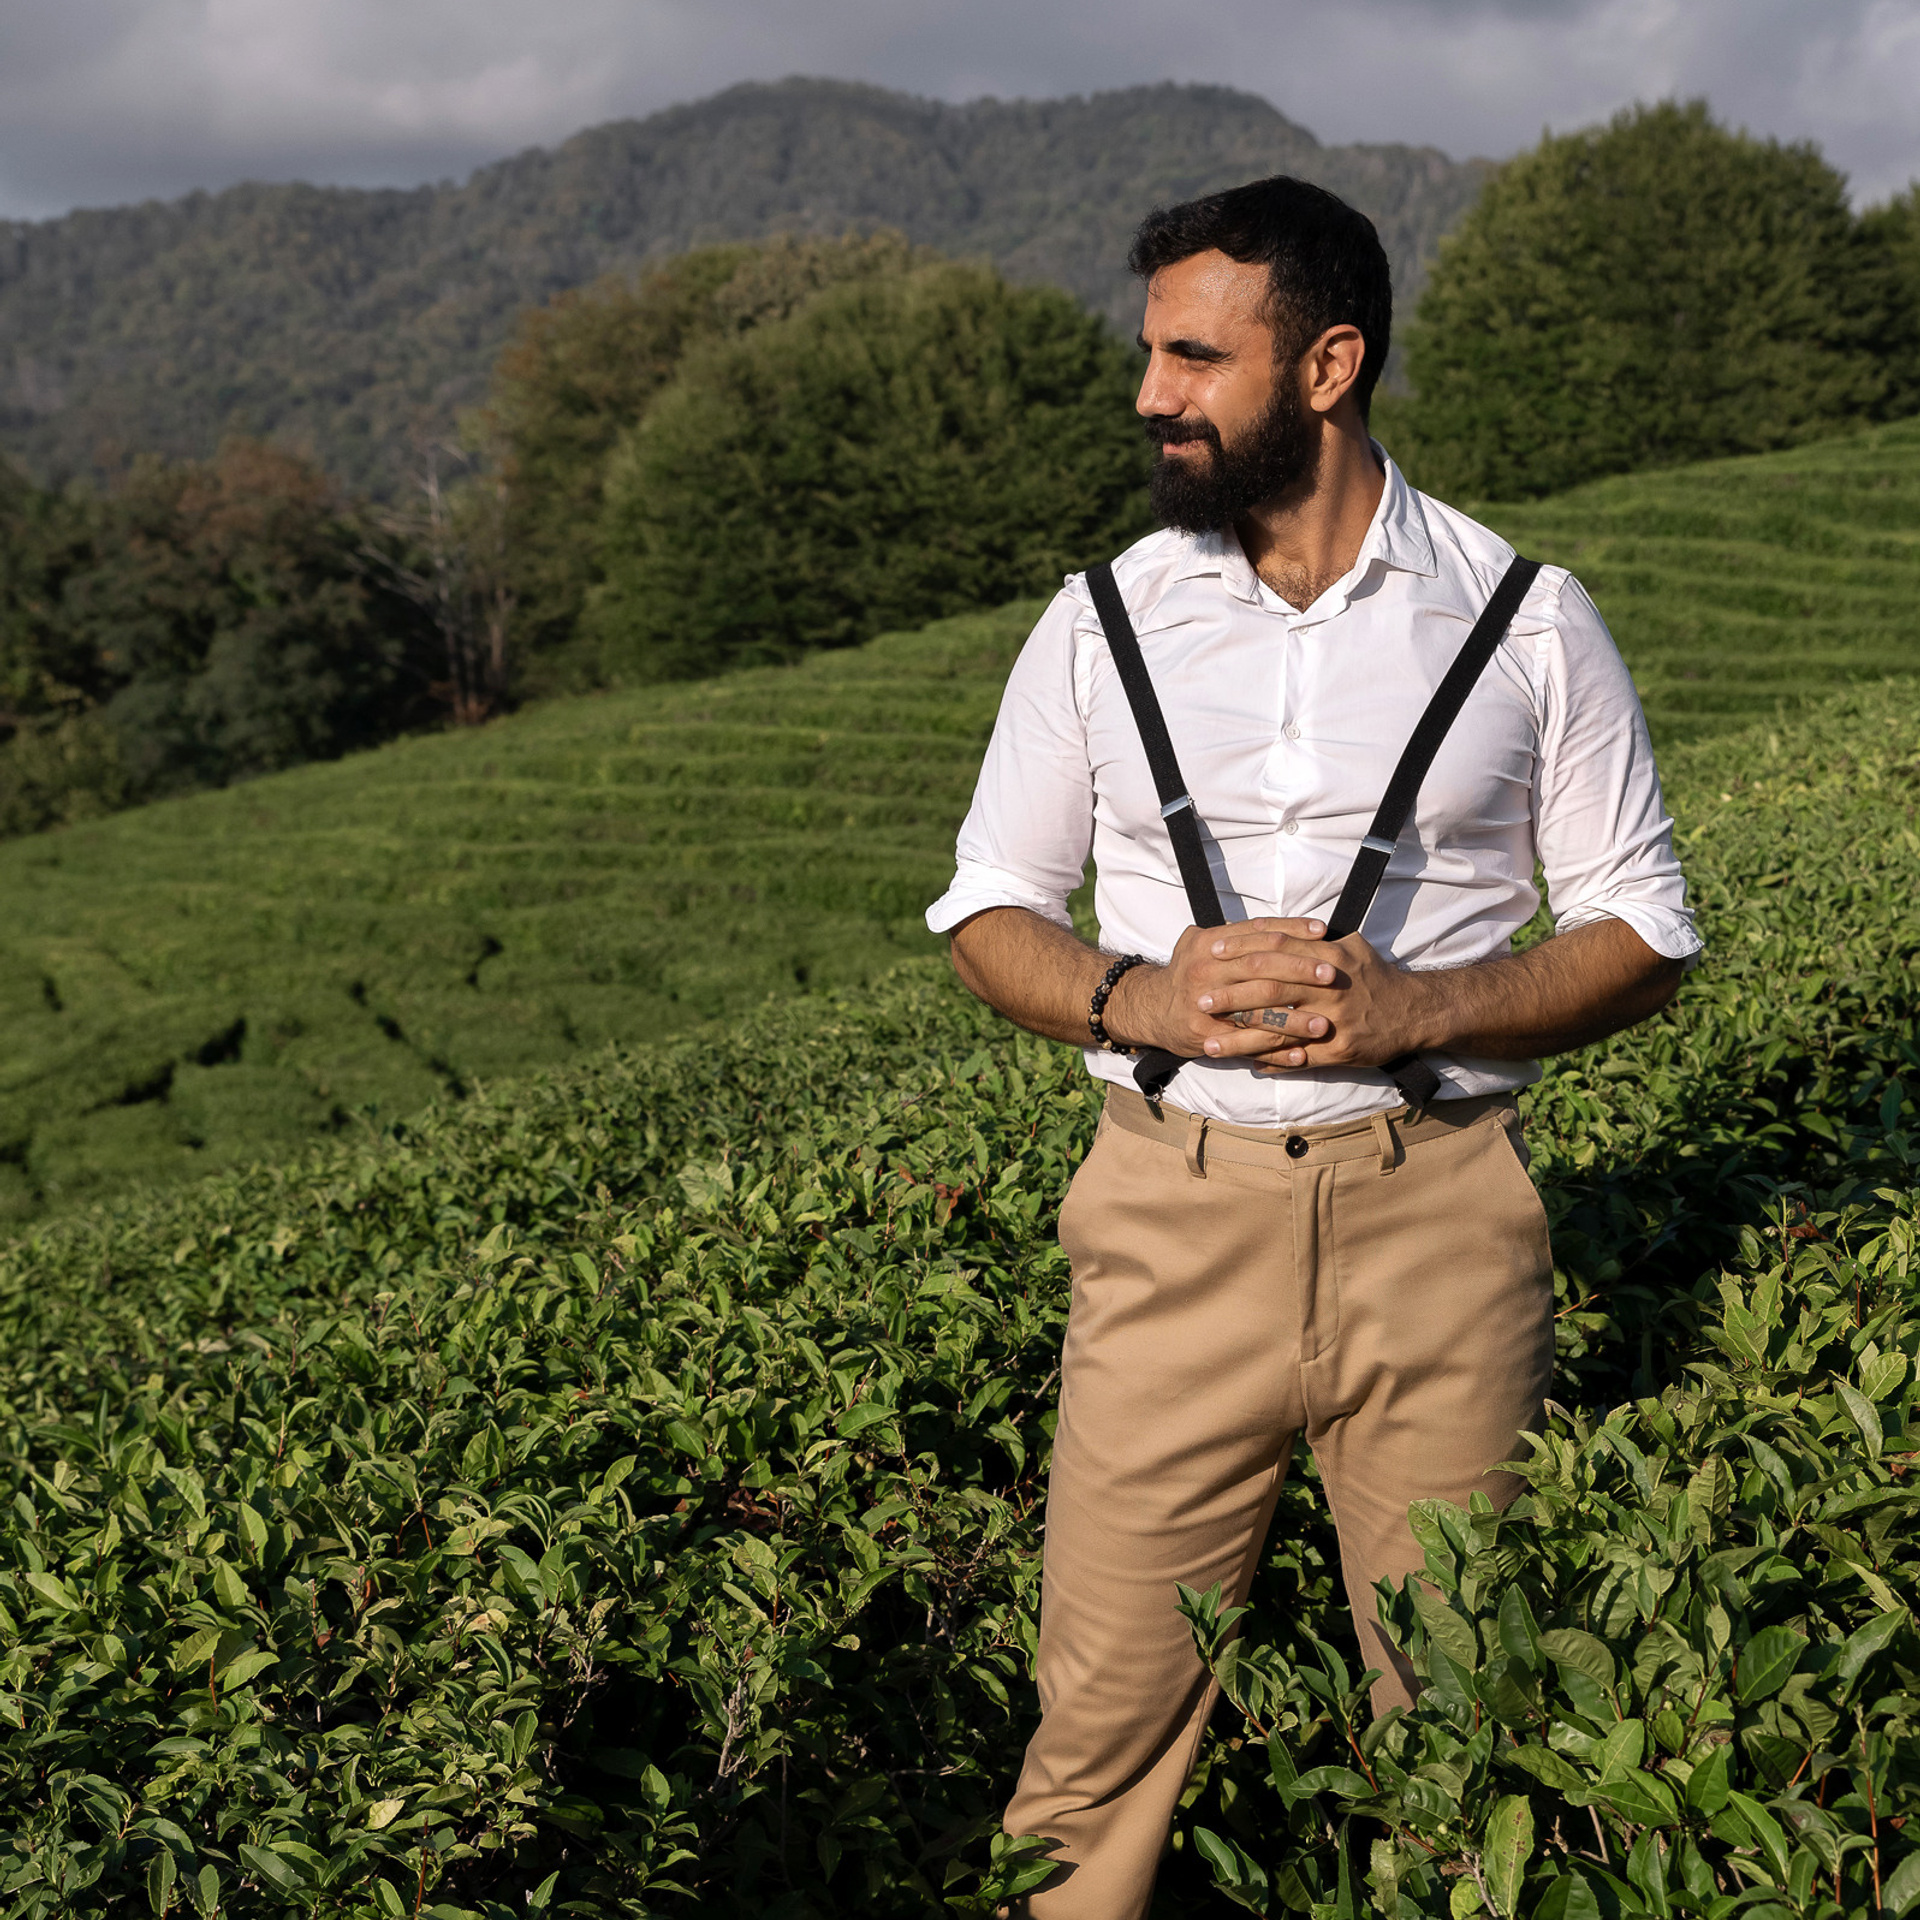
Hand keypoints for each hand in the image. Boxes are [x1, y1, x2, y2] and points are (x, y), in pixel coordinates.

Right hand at [1104, 917, 1337, 1059]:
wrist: (1150, 1009)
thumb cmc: (1188, 974)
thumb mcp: (1203, 944)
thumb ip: (1237, 935)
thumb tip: (1285, 928)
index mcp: (1208, 944)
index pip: (1256, 932)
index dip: (1291, 930)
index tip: (1323, 932)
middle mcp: (1205, 971)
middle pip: (1260, 968)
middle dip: (1300, 971)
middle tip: (1333, 975)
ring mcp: (1205, 1005)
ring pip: (1257, 1011)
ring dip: (1294, 1019)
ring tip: (1326, 1023)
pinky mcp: (1206, 1036)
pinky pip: (1247, 1045)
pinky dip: (1276, 1051)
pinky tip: (1303, 1054)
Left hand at [1183, 923, 1441, 1071]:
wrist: (1415, 1011)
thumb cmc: (1374, 977)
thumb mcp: (1349, 946)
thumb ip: (1311, 940)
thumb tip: (1271, 930)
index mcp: (1329, 956)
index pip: (1277, 948)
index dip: (1242, 949)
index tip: (1212, 953)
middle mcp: (1329, 988)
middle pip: (1271, 988)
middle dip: (1231, 995)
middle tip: (1199, 1000)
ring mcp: (1335, 1021)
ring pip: (1279, 1029)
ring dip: (1241, 1038)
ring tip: (1209, 1043)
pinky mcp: (1340, 1051)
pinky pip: (1299, 1058)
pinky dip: (1272, 1062)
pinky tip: (1246, 1065)